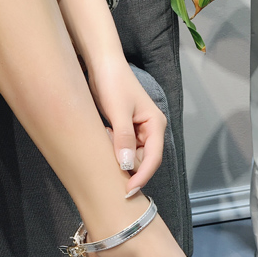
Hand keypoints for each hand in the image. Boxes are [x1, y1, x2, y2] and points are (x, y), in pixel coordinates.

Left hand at [87, 58, 166, 195]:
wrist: (102, 65)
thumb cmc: (113, 83)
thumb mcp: (118, 111)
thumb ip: (123, 138)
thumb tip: (126, 166)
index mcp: (155, 125)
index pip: (153, 159)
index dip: (142, 177)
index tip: (128, 191)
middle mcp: (150, 131)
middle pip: (143, 161)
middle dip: (128, 167)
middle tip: (110, 161)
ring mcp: (139, 132)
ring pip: (131, 158)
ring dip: (118, 157)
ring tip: (105, 139)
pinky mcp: (127, 132)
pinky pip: (123, 150)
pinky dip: (113, 150)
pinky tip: (104, 137)